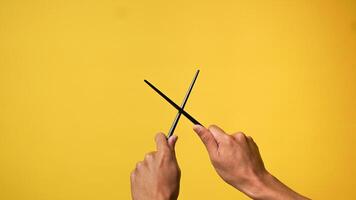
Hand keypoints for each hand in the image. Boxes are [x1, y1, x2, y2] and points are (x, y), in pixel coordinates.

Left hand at [130, 133, 179, 199]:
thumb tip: (173, 138)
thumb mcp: (176, 170)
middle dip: (157, 160)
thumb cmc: (167, 191)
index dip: (162, 139)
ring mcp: (141, 165)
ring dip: (149, 169)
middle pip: (153, 153)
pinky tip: (148, 183)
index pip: (160, 137)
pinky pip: (139, 171)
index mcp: (163, 155)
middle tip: (162, 172)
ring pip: (146, 163)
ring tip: (155, 181)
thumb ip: (172, 151)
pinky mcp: (134, 173)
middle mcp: (150, 157)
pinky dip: (143, 176)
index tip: (163, 141)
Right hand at [193, 125, 308, 199]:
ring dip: (231, 147)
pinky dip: (240, 148)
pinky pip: (241, 142)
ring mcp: (246, 138)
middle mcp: (237, 135)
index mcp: (226, 139)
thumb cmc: (234, 173)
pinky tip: (241, 158)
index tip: (214, 148)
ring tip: (235, 160)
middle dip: (222, 144)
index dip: (211, 138)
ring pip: (232, 139)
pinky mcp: (252, 142)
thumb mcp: (215, 158)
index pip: (212, 128)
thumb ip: (206, 140)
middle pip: (222, 135)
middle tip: (225, 158)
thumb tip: (197, 127)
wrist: (254, 180)